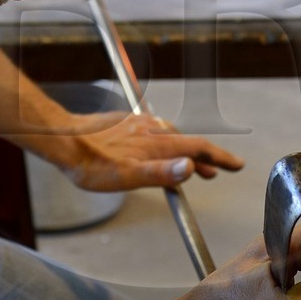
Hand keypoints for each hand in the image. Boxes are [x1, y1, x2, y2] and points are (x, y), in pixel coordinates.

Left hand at [60, 109, 244, 191]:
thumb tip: (192, 168)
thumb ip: (161, 173)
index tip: (237, 165)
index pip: (198, 149)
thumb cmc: (92, 164)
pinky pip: (153, 131)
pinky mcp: (125, 123)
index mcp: (158, 144)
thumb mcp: (127, 176)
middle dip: (207, 157)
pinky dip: (165, 142)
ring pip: (171, 136)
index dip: (220, 158)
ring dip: (185, 151)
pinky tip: (156, 147)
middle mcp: (152, 130)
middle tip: (219, 170)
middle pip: (188, 142)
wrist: (63, 140)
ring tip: (190, 165)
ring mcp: (138, 125)